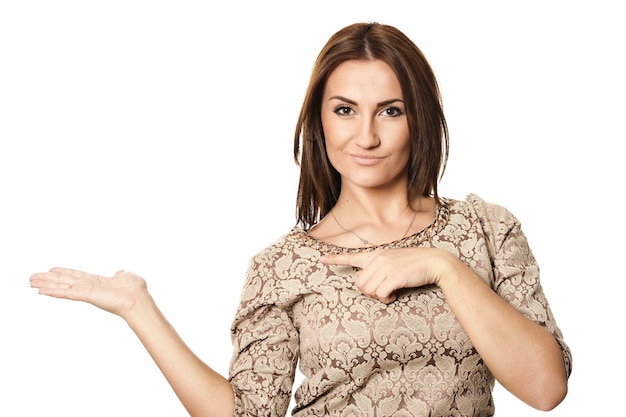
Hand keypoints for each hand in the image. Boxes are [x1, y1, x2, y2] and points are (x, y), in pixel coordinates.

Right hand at [30, 267, 148, 318]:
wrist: (138, 300)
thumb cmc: (136, 290)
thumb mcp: (127, 276)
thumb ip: (121, 274)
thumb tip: (119, 272)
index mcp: (97, 281)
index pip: (76, 275)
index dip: (63, 272)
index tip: (51, 269)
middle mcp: (88, 287)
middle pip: (64, 281)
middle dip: (48, 279)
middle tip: (32, 277)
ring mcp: (86, 292)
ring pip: (61, 286)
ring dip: (46, 284)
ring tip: (31, 282)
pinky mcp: (86, 296)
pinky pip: (66, 293)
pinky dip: (53, 292)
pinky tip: (41, 291)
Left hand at [320, 248, 452, 302]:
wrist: (435, 262)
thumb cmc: (416, 265)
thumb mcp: (395, 262)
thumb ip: (380, 268)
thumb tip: (369, 284)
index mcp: (377, 254)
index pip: (352, 257)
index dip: (335, 259)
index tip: (321, 259)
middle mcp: (378, 259)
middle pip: (359, 283)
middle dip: (369, 293)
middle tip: (383, 293)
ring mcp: (385, 266)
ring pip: (368, 290)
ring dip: (378, 297)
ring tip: (390, 293)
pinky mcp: (393, 276)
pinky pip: (380, 294)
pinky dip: (386, 299)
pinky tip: (395, 295)